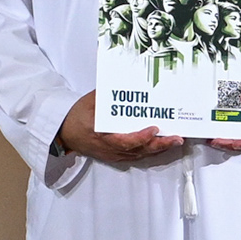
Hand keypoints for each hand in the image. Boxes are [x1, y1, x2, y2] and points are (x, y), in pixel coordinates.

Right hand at [56, 92, 178, 168]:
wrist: (63, 133)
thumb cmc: (76, 116)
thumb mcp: (89, 102)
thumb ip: (106, 95)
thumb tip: (123, 83)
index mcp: (102, 135)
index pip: (125, 141)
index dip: (141, 137)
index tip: (154, 128)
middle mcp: (110, 148)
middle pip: (138, 151)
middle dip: (159, 145)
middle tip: (177, 138)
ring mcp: (113, 154)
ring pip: (140, 154)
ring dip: (159, 149)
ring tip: (175, 141)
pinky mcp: (116, 156)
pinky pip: (137, 156)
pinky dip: (151, 151)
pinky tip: (162, 145)